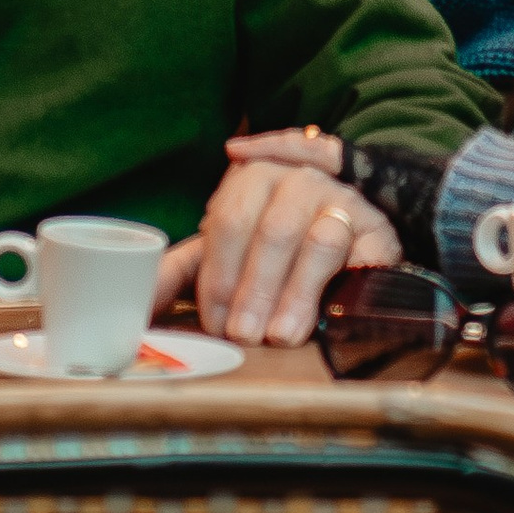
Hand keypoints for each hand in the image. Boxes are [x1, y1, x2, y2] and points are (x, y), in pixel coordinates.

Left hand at [157, 151, 400, 346]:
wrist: (348, 244)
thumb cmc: (271, 255)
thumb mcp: (225, 255)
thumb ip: (180, 274)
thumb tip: (135, 302)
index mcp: (256, 176)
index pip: (230, 221)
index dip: (220, 276)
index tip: (215, 321)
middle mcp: (299, 180)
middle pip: (272, 231)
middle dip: (254, 289)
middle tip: (243, 336)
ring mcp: (343, 203)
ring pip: (318, 241)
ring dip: (295, 293)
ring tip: (280, 336)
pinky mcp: (378, 234)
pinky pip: (362, 257)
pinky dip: (342, 286)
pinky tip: (326, 317)